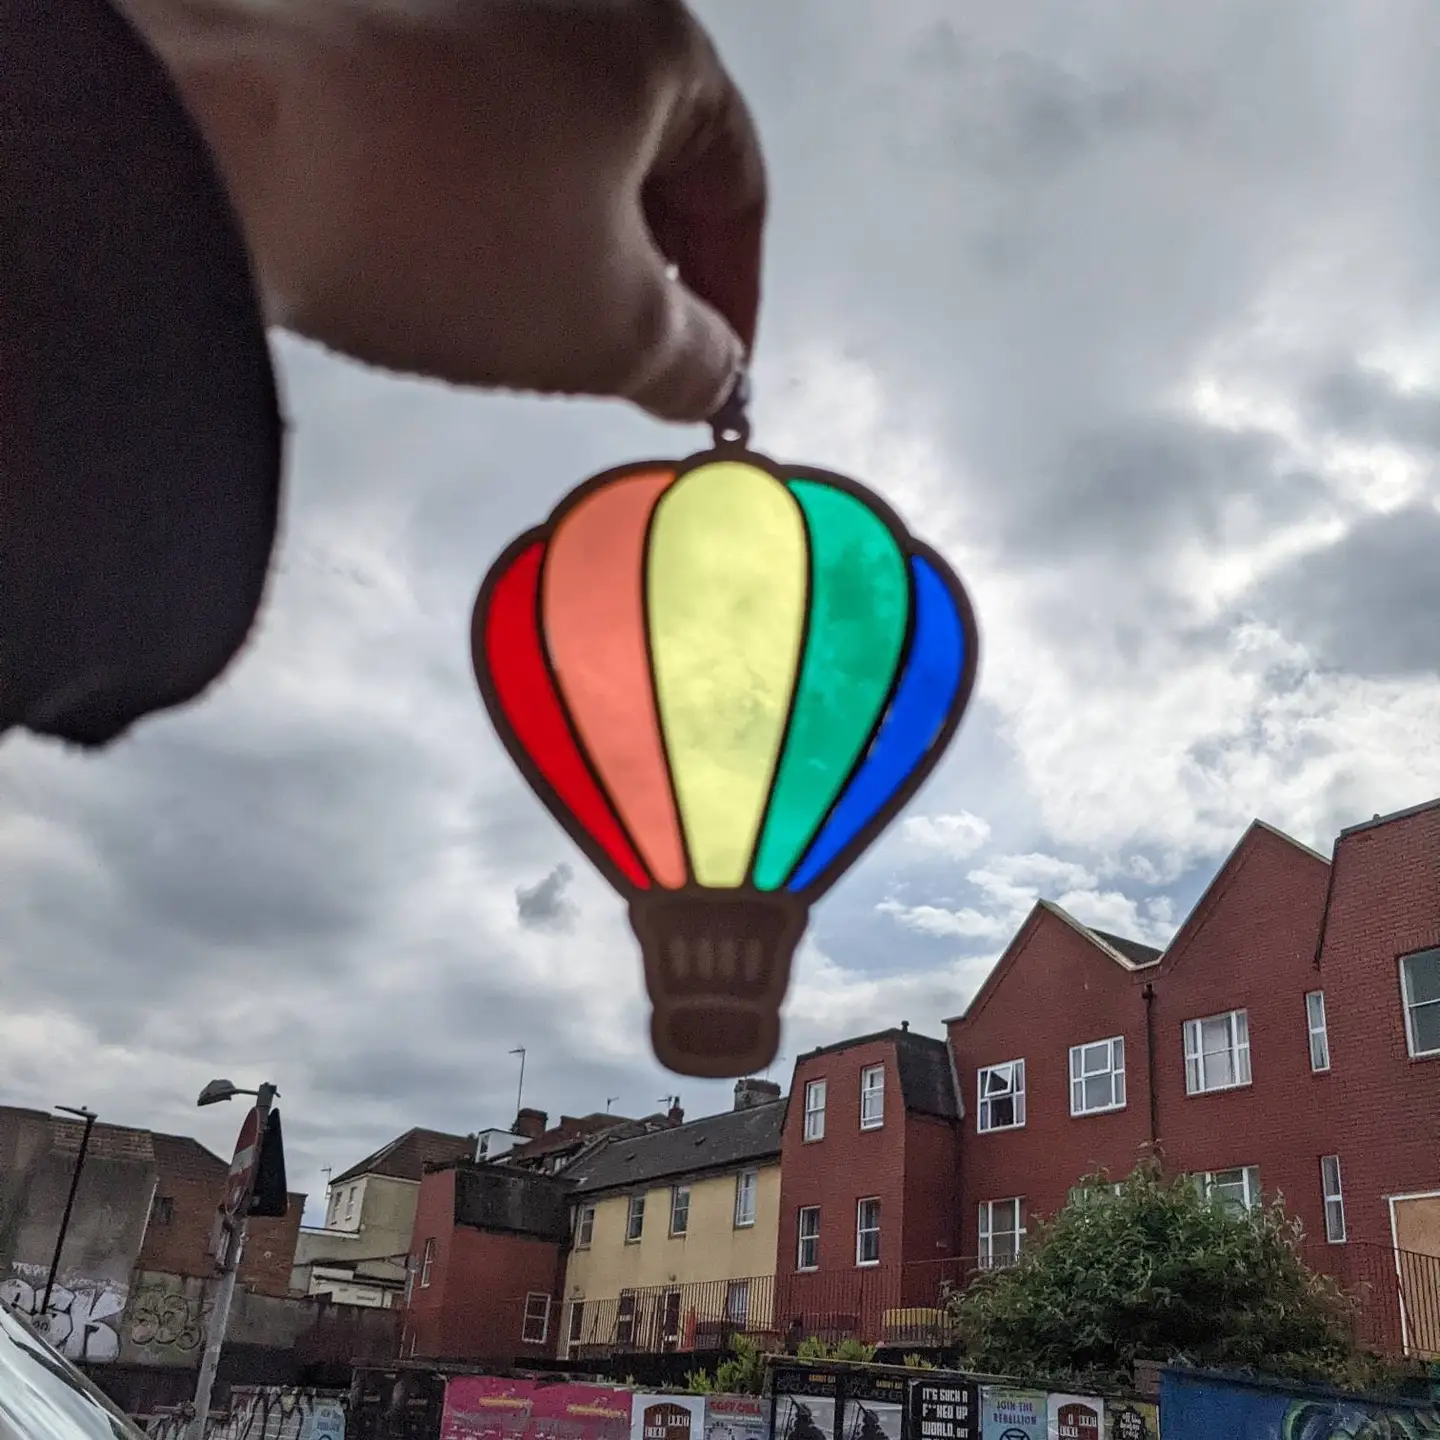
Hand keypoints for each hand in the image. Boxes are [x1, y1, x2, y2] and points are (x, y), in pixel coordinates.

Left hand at [119, 0, 766, 422]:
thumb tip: (713, 373)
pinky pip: (466, 130)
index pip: (737, 181)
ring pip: (552, 143)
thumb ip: (696, 361)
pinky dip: (484, 205)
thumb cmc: (449, 223)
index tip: (716, 367)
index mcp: (653, 41)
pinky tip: (447, 264)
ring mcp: (457, 6)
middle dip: (652, 269)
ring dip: (566, 240)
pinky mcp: (367, 29)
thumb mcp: (612, 329)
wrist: (231, 147)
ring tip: (532, 322)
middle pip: (646, 154)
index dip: (738, 294)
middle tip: (632, 356)